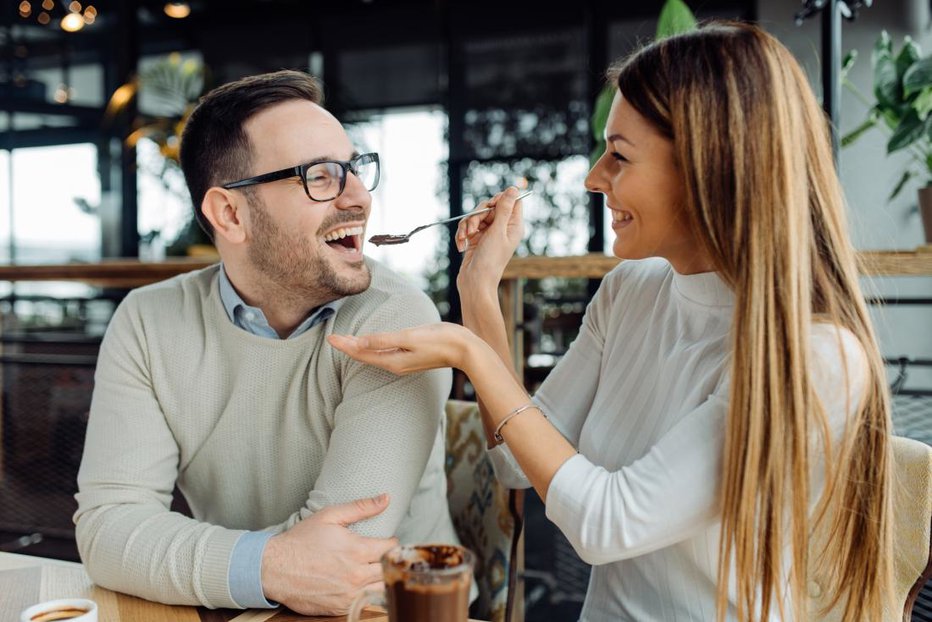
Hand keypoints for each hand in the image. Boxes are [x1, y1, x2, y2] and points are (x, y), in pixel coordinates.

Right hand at [261, 493, 397, 614]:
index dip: (392, 543)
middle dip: (389, 561)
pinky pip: (365, 602)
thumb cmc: (301, 540)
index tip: (387, 541)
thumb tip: (386, 499)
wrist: (275, 568)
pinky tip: (359, 583)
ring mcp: (349, 594)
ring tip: (373, 570)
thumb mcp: (329, 516)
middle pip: (389, 570)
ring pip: (381, 589)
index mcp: (357, 550)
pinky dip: (366, 593)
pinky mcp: (341, 607)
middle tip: (382, 555)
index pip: (391, 548)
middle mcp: (356, 575)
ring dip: (381, 579)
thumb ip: (360, 508)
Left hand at [328, 323, 475, 374]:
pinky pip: (384, 353)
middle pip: (365, 356)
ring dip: (359, 348)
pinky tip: (371, 343)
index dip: (344, 345)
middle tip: (331, 338)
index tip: (329, 337)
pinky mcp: (410, 356)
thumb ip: (384, 340)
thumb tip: (360, 343)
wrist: (465, 349)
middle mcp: (395, 364)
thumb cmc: (440, 341)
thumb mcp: (410, 337)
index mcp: (392, 361)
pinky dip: (372, 347)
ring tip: (345, 341)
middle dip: (348, 347)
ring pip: (374, 355)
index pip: (361, 353)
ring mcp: (403, 362)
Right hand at [455, 186, 525, 290]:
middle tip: (474, 229)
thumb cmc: (490, 260)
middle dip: (477, 215)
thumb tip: (514, 188)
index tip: (491, 205)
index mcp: (513, 226)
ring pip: (476, 216)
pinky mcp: (476, 239)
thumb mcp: (498, 231)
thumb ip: (504, 209)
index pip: (512, 201)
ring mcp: (488, 233)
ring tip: (465, 238)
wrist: (475, 282)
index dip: (500, 199)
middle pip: (490, 206)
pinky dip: (462, 234)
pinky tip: (461, 246)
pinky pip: (467, 227)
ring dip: (467, 225)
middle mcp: (502, 228)